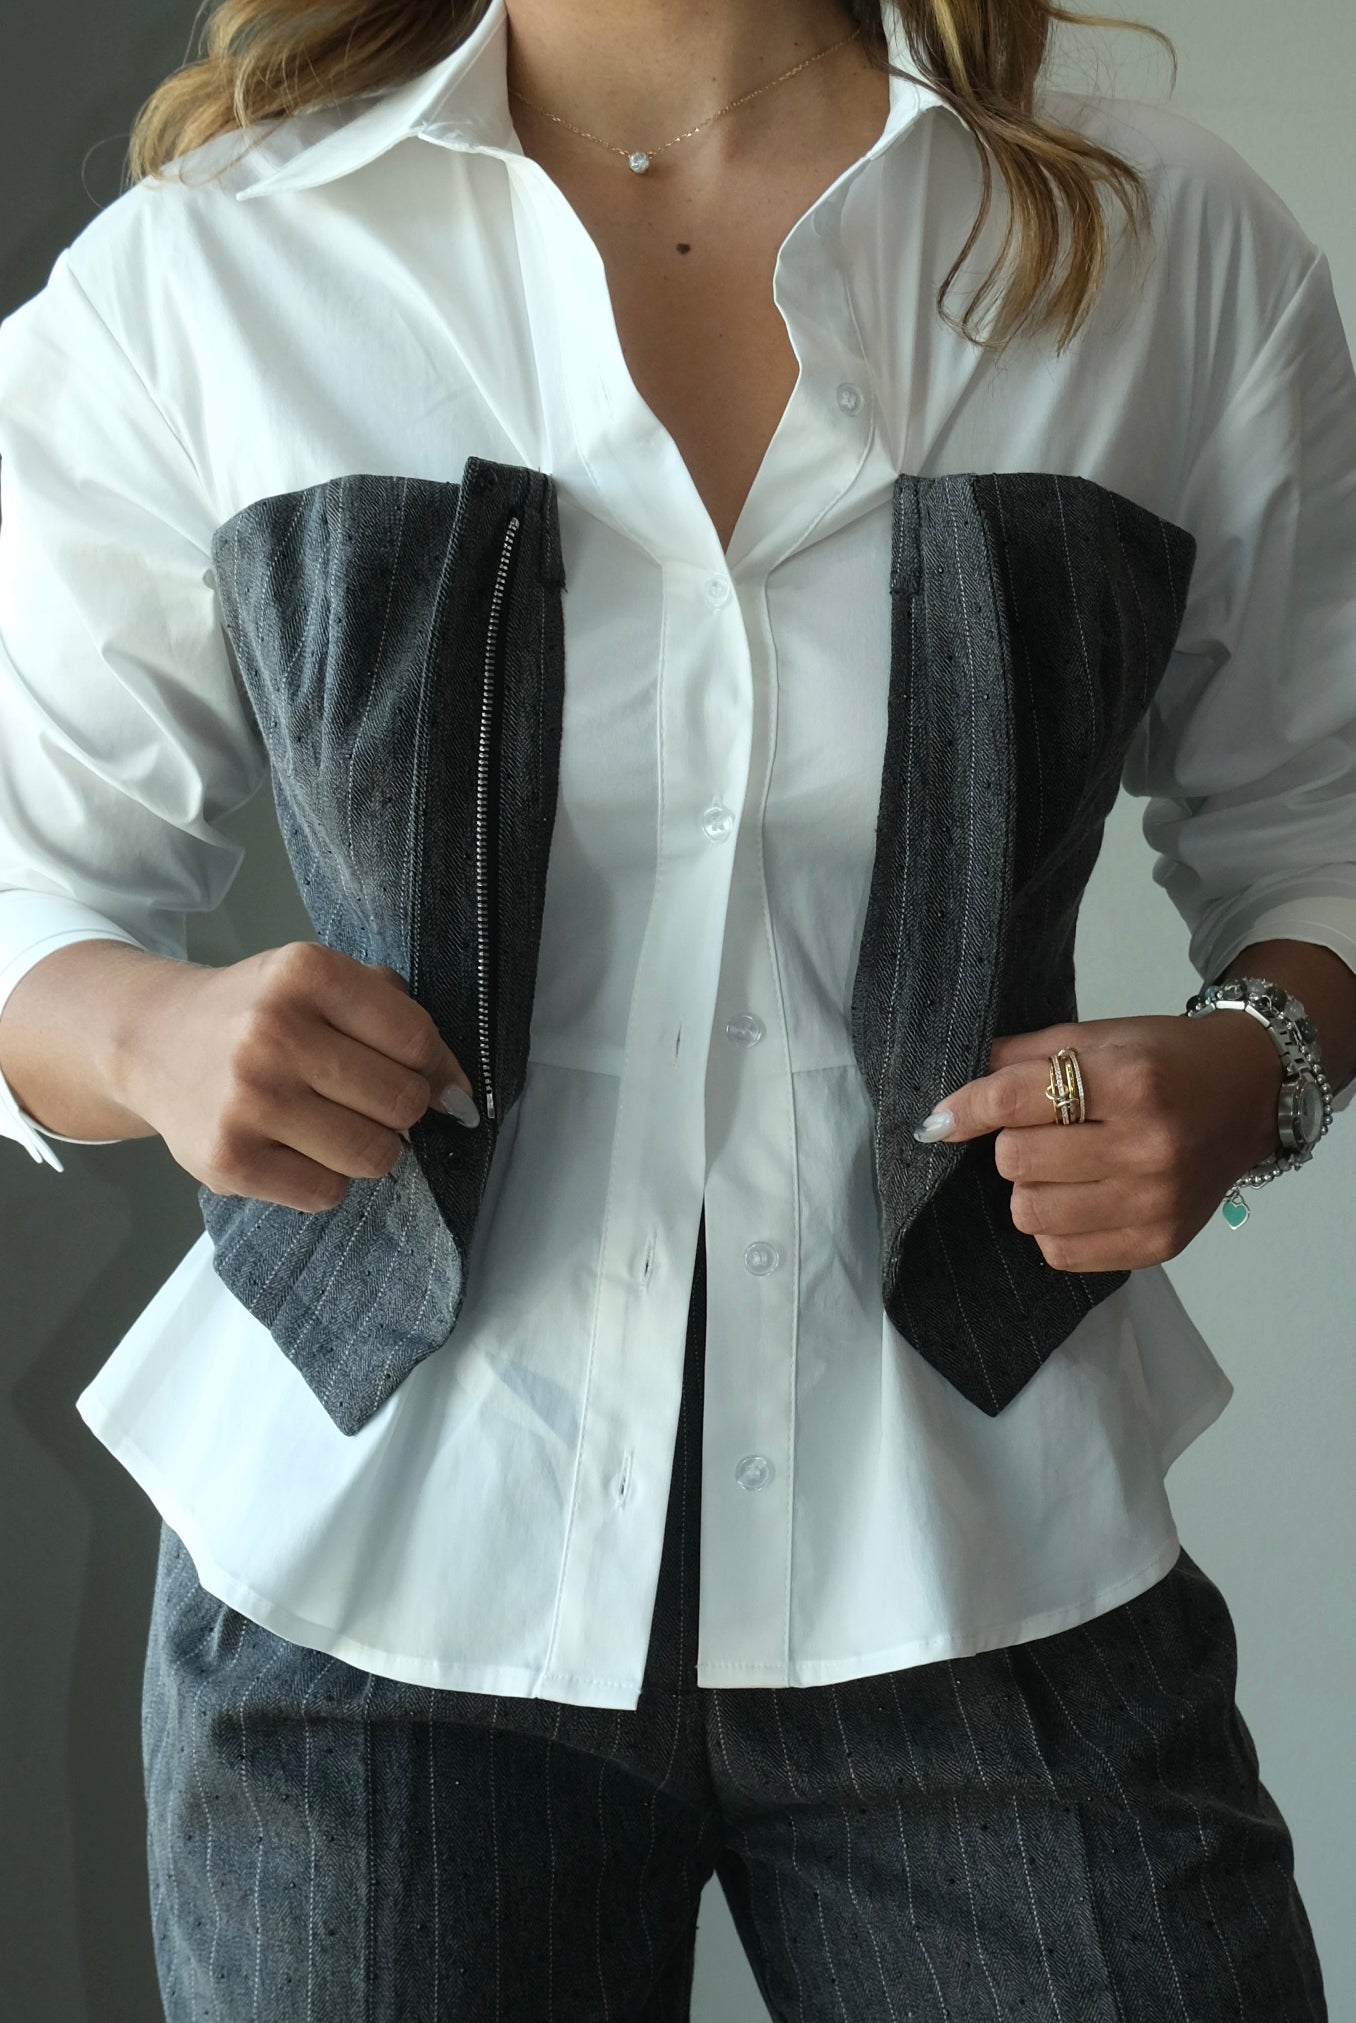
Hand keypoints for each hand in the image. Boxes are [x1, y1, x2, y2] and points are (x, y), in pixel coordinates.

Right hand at [116, 940, 479, 1212]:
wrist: (152, 1042)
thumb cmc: (255, 1013)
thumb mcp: (319, 980)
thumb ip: (394, 1015)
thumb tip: (457, 1093)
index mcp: (304, 972)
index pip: (416, 1039)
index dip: (435, 1067)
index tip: (429, 1078)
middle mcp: (272, 1033)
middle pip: (402, 1102)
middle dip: (401, 1108)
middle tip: (369, 1099)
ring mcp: (247, 1100)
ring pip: (374, 1154)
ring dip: (370, 1146)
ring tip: (334, 1122)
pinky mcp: (229, 1160)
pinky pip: (328, 1192)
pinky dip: (327, 1178)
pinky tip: (298, 1146)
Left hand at [912, 1012, 1285, 1271]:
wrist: (1248, 1096)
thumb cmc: (1165, 1061)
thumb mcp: (1098, 1037)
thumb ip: (1022, 1059)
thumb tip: (949, 1104)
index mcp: (1130, 1081)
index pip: (1014, 1102)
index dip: (966, 1108)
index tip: (941, 1120)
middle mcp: (1147, 1145)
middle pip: (1015, 1162)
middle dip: (1011, 1144)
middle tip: (1040, 1132)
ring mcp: (1156, 1202)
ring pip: (1031, 1213)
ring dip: (1030, 1189)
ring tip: (1060, 1167)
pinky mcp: (1158, 1244)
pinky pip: (1061, 1253)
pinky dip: (1054, 1227)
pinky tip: (1079, 1198)